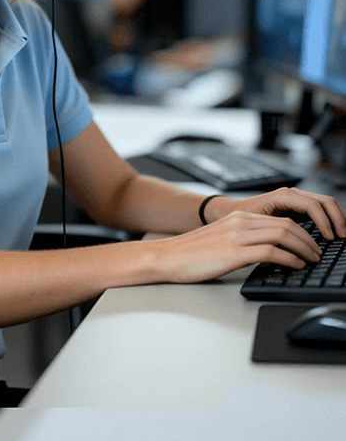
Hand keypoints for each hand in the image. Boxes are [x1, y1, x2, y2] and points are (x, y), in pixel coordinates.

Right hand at [149, 210, 325, 283]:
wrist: (166, 257)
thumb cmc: (190, 254)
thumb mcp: (221, 241)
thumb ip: (243, 241)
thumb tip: (268, 254)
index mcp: (238, 218)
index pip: (280, 220)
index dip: (302, 232)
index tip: (310, 245)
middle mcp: (240, 222)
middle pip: (286, 225)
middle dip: (309, 240)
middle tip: (317, 253)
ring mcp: (237, 236)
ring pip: (283, 234)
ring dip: (304, 248)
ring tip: (311, 260)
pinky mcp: (234, 252)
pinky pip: (271, 252)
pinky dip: (290, 259)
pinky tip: (295, 266)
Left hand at [229, 187, 345, 240]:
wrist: (230, 211)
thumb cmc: (240, 219)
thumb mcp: (255, 228)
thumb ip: (271, 239)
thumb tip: (286, 255)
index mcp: (282, 196)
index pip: (312, 205)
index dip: (324, 222)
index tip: (329, 238)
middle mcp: (291, 194)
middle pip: (324, 201)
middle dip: (336, 218)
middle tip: (342, 237)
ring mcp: (295, 198)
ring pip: (325, 202)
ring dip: (336, 218)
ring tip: (341, 235)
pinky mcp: (297, 205)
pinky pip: (320, 207)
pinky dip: (330, 217)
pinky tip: (332, 232)